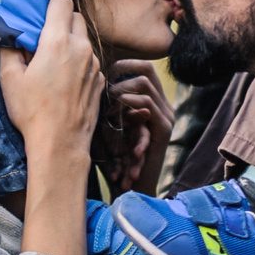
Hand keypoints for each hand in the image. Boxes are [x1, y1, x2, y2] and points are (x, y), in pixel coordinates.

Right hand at [0, 0, 102, 168]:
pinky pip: (90, 58)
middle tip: (42, 31)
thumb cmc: (32, 112)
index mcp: (57, 42)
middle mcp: (81, 49)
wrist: (60, 143)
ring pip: (84, 38)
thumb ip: (8, 47)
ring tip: (51, 56)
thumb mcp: (9, 79)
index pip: (62, 2)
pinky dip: (78, 58)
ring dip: (70, 39)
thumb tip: (6, 31)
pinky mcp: (99, 80)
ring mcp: (94, 65)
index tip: (39, 7)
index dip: (50, 0)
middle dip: (60, 18)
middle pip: (76, 16)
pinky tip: (63, 76)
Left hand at [96, 60, 171, 195]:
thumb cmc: (116, 160)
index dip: (123, 64)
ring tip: (106, 103)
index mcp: (153, 103)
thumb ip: (106, 105)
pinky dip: (126, 104)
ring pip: (144, 83)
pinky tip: (111, 115)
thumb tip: (87, 80)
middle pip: (147, 69)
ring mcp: (166, 116)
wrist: (133, 189)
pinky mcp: (164, 128)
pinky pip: (147, 104)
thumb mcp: (110, 127)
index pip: (144, 68)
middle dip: (121, 70)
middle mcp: (163, 105)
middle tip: (102, 82)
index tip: (102, 73)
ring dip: (120, 89)